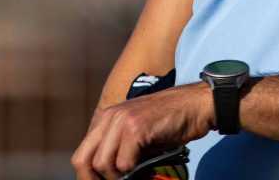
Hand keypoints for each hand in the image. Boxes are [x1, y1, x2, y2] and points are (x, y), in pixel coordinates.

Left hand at [71, 82, 212, 179]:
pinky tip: (148, 171)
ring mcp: (122, 121)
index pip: (82, 155)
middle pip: (84, 161)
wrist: (196, 105)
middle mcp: (110, 117)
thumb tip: (107, 177)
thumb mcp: (137, 132)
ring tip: (138, 176)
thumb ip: (118, 148)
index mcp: (106, 118)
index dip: (88, 177)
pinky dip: (134, 174)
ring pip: (103, 165)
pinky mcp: (137, 128)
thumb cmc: (170, 123)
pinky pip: (124, 163)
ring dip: (119, 178)